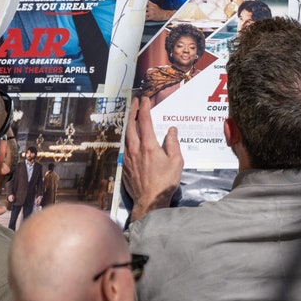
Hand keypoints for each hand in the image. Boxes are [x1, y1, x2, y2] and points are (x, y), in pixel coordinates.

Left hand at [124, 96, 183, 219]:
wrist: (149, 201)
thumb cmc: (165, 182)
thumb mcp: (176, 162)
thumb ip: (173, 144)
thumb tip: (171, 130)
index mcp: (149, 145)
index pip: (145, 121)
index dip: (145, 108)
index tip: (145, 99)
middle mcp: (135, 148)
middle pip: (131, 124)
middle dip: (133, 111)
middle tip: (136, 102)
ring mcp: (128, 157)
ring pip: (126, 135)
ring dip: (129, 123)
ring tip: (132, 115)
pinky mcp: (124, 165)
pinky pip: (125, 146)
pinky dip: (127, 136)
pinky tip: (130, 136)